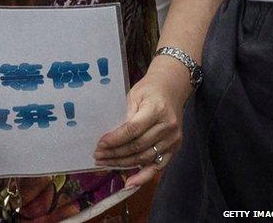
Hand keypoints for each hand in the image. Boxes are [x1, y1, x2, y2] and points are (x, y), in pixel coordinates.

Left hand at [94, 57, 190, 187]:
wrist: (172, 89)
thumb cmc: (149, 90)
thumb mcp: (134, 95)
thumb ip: (126, 115)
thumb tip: (110, 136)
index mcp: (156, 110)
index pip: (133, 129)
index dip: (115, 139)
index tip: (99, 144)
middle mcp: (168, 127)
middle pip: (138, 146)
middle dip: (115, 153)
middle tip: (97, 156)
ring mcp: (173, 139)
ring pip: (145, 158)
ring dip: (123, 163)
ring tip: (105, 163)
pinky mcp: (175, 148)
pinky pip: (159, 166)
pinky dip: (144, 176)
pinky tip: (130, 183)